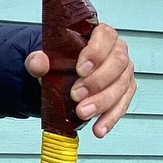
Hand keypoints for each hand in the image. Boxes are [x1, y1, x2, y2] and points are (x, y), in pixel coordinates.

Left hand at [25, 23, 135, 137]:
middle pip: (118, 63)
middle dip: (97, 82)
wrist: (63, 77)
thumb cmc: (62, 62)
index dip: (96, 52)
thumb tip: (38, 63)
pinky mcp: (124, 92)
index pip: (106, 36)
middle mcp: (117, 51)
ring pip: (121, 86)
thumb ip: (39, 59)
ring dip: (102, 102)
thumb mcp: (46, 58)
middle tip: (76, 95)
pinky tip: (98, 128)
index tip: (80, 69)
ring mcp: (123, 72)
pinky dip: (110, 118)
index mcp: (101, 35)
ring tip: (83, 113)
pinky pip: (122, 105)